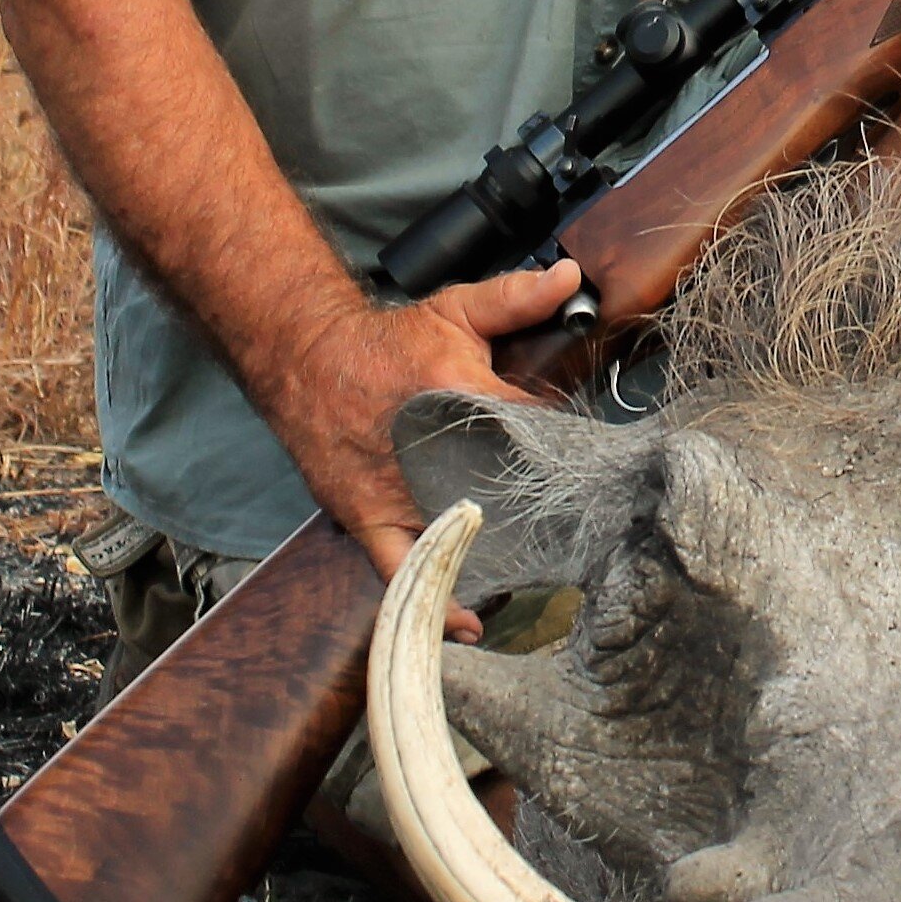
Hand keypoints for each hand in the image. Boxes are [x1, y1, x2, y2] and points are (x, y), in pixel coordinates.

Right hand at [258, 260, 580, 639]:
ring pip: (458, 537)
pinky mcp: (365, 517)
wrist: (303, 359)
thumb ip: (516, 298)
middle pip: (503, 491)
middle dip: (542, 513)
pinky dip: (434, 598)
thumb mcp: (454, 311)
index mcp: (455, 394)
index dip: (569, 447)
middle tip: (581, 530)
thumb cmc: (387, 341)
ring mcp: (394, 489)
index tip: (597, 465)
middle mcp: (426, 450)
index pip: (534, 427)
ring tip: (541, 575)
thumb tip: (571, 277)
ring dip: (498, 558)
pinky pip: (400, 569)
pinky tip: (467, 623)